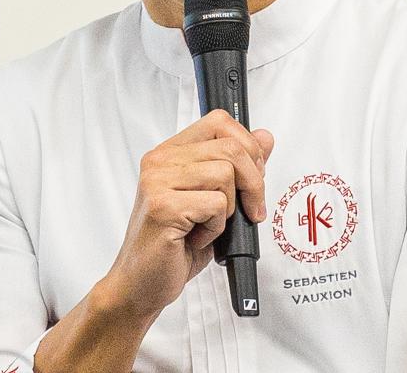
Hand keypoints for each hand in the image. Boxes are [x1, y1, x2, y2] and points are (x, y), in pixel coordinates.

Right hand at [96, 110, 274, 319]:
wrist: (141, 284)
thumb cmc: (174, 246)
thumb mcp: (214, 201)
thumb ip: (238, 167)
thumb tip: (265, 137)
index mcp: (169, 153)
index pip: (219, 121)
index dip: (248, 147)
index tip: (254, 177)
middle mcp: (160, 161)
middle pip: (231, 148)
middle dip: (253, 183)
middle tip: (248, 211)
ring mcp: (158, 182)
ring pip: (226, 175)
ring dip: (229, 210)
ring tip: (207, 226)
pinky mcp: (163, 207)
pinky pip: (216, 205)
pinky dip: (216, 228)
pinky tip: (196, 238)